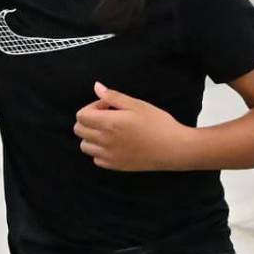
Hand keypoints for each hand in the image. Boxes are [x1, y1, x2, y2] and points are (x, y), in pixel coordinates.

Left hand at [73, 82, 195, 171]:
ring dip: (92, 136)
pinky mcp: (115, 166)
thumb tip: (97, 87)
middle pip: (79, 130)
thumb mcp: (136, 104)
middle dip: (89, 120)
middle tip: (108, 116)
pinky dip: (100, 150)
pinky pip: (96, 159)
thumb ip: (113, 97)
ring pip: (85, 146)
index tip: (107, 106)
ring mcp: (109, 156)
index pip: (81, 116)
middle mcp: (105, 141)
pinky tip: (114, 144)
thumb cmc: (158, 123)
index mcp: (109, 124)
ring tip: (110, 131)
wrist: (174, 148)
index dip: (91, 107)